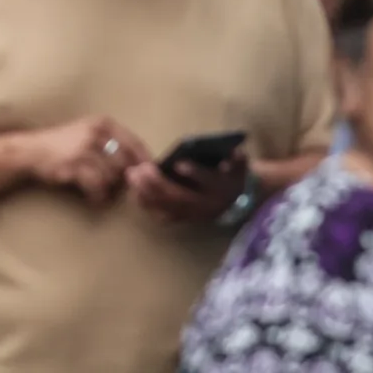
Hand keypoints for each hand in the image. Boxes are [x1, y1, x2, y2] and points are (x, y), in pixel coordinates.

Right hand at [20, 117, 149, 204]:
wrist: (32, 150)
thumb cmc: (64, 144)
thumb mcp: (89, 133)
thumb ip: (113, 143)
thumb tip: (140, 164)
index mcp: (104, 123)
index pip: (135, 142)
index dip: (144, 161)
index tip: (150, 176)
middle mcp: (96, 132)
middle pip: (125, 163)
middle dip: (122, 179)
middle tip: (116, 187)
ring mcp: (85, 147)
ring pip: (112, 176)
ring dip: (108, 188)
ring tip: (99, 191)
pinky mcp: (75, 164)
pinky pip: (97, 185)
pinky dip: (97, 196)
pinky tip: (93, 197)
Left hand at [126, 150, 249, 224]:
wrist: (238, 201)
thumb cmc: (234, 175)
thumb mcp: (239, 164)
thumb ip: (236, 159)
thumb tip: (229, 154)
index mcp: (220, 187)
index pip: (208, 181)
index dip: (195, 173)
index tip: (179, 163)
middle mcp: (205, 204)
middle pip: (179, 196)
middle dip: (158, 183)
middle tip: (141, 169)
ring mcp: (193, 214)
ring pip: (168, 207)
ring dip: (147, 193)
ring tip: (132, 176)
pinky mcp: (185, 219)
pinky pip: (163, 216)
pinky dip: (148, 205)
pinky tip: (135, 193)